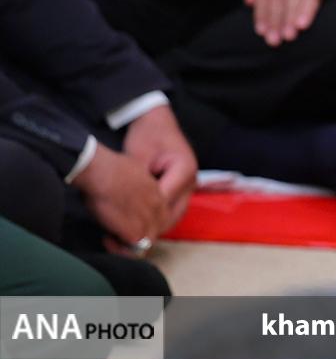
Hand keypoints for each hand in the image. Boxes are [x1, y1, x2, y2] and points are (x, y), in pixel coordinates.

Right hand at [75, 142, 169, 248]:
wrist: (102, 172)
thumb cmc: (110, 168)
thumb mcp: (134, 172)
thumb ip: (138, 186)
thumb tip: (127, 191)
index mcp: (158, 192)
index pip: (162, 215)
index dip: (146, 221)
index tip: (129, 221)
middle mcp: (157, 207)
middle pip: (157, 229)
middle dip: (140, 234)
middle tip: (119, 233)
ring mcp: (147, 219)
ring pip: (147, 241)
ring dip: (130, 243)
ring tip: (111, 238)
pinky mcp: (135, 230)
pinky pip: (134, 247)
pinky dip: (120, 247)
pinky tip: (107, 238)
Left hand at [122, 104, 197, 227]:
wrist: (156, 121)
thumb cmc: (147, 136)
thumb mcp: (138, 158)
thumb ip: (137, 184)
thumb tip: (127, 211)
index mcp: (185, 170)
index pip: (163, 202)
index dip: (142, 216)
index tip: (120, 225)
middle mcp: (191, 181)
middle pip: (172, 215)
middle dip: (148, 227)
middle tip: (123, 236)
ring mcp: (188, 187)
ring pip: (172, 216)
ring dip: (152, 225)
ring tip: (128, 233)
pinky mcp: (181, 189)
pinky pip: (170, 210)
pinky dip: (155, 218)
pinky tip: (136, 222)